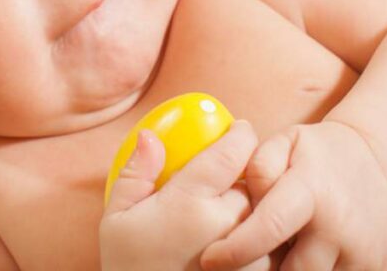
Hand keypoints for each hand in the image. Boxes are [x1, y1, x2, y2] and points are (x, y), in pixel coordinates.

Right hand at [101, 120, 270, 270]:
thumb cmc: (129, 269)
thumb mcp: (117, 220)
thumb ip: (135, 174)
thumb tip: (151, 136)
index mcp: (189, 202)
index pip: (231, 152)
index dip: (240, 134)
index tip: (239, 129)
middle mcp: (224, 225)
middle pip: (253, 183)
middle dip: (245, 179)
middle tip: (229, 182)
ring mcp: (246, 257)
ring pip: (265, 217)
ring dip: (255, 213)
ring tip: (232, 219)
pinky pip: (269, 251)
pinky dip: (261, 245)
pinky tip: (240, 248)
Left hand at [199, 121, 386, 270]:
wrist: (377, 161)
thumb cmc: (318, 153)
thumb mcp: (285, 142)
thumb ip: (257, 166)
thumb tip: (245, 199)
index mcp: (311, 190)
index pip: (270, 228)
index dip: (235, 249)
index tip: (210, 258)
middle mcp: (339, 226)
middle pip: (289, 270)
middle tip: (243, 259)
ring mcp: (359, 252)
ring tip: (271, 254)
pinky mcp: (370, 268)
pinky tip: (293, 258)